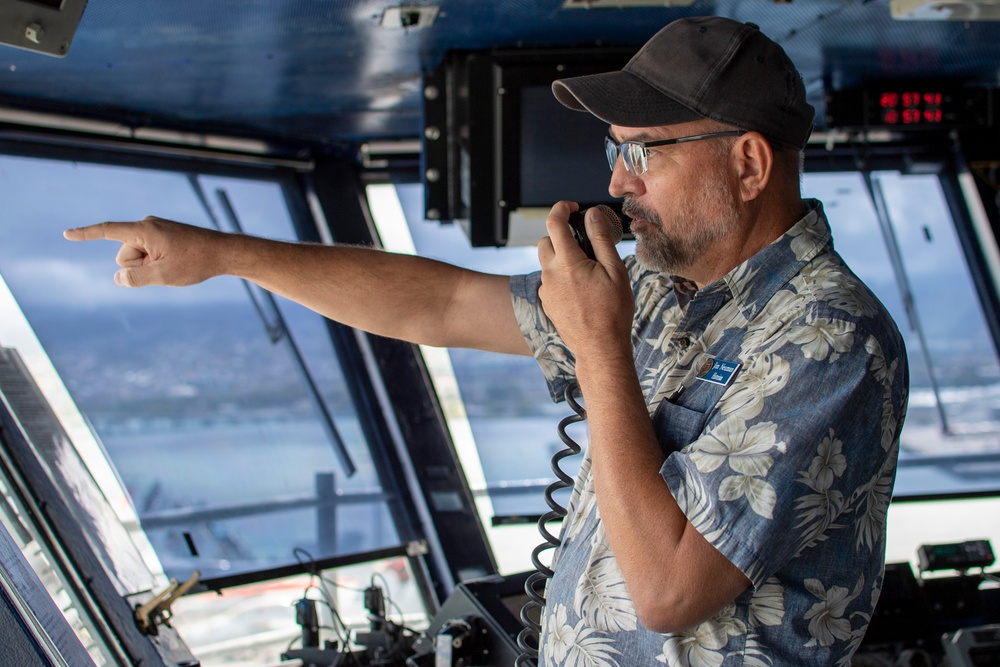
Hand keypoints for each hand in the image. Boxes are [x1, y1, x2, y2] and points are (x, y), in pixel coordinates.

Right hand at [64, 216, 228, 287]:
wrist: (224, 253)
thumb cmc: (196, 263)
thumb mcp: (164, 276)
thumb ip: (136, 278)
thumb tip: (118, 277)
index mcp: (145, 230)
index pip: (108, 231)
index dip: (86, 234)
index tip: (66, 234)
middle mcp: (147, 225)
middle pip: (124, 256)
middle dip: (139, 267)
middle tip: (169, 266)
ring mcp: (155, 230)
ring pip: (137, 258)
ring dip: (150, 266)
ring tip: (176, 264)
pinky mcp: (163, 236)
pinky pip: (148, 255)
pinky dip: (157, 263)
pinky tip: (177, 262)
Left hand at [536, 201, 632, 360]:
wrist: (599, 348)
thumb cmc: (612, 311)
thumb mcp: (615, 270)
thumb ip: (601, 238)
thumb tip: (592, 214)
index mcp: (567, 262)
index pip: (554, 222)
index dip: (561, 208)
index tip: (572, 207)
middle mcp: (550, 274)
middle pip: (546, 241)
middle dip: (561, 235)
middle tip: (584, 243)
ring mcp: (546, 289)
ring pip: (547, 262)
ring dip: (561, 257)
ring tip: (586, 270)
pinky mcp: (547, 302)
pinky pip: (550, 280)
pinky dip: (561, 276)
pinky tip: (581, 289)